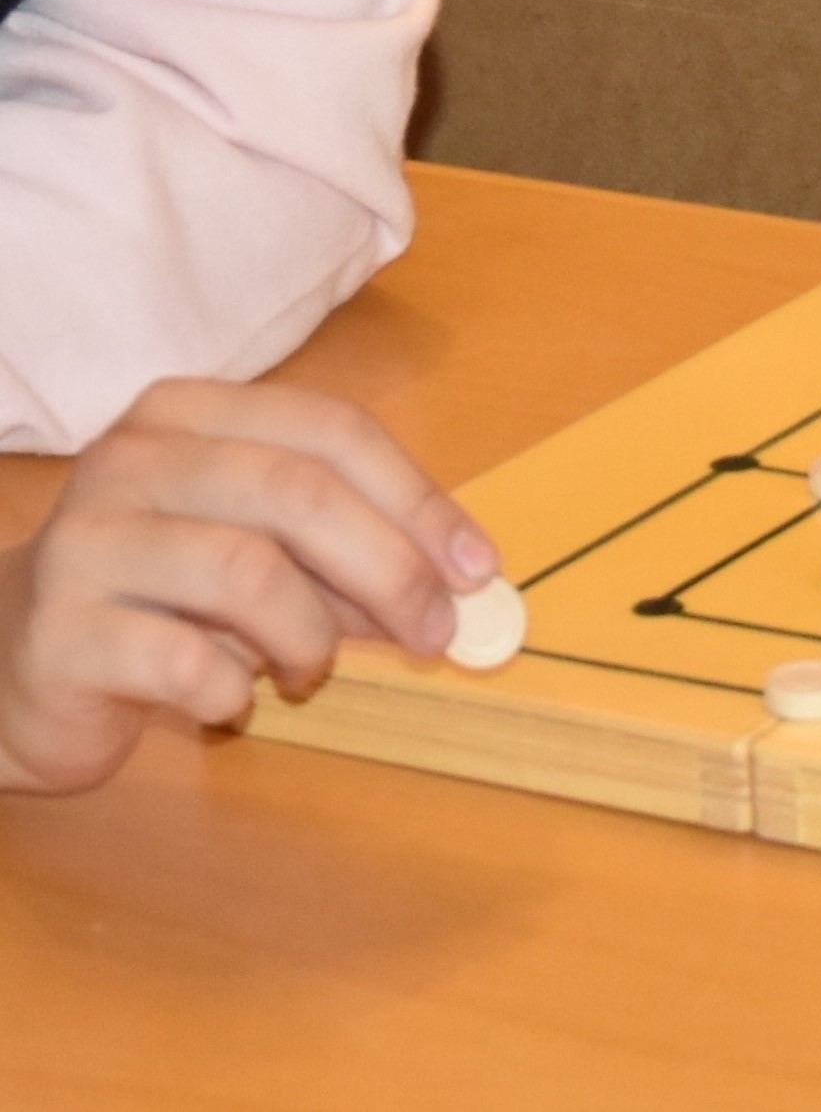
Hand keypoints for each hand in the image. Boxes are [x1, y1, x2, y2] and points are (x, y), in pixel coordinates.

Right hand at [0, 379, 495, 793]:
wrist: (10, 667)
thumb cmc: (163, 598)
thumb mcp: (263, 551)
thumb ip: (350, 551)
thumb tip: (462, 582)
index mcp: (190, 413)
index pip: (332, 431)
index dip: (418, 500)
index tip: (477, 568)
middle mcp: (132, 459)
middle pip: (298, 494)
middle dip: (389, 570)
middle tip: (434, 633)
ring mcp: (85, 540)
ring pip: (247, 571)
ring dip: (309, 635)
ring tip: (308, 669)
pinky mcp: (60, 629)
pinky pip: (185, 660)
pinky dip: (233, 690)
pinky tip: (230, 702)